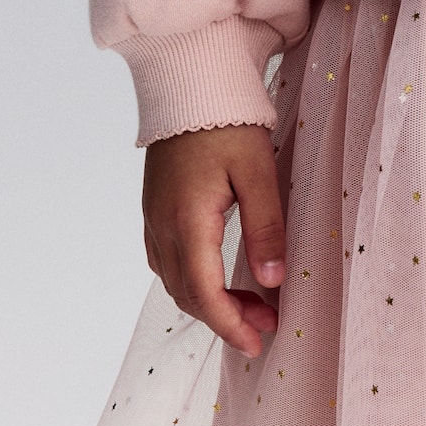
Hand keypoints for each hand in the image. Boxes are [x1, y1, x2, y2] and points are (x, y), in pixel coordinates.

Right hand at [142, 124, 286, 355]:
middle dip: (226, 318)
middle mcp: (162, 226)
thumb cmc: (227, 121)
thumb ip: (266, 228)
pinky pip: (167, 261)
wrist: (188, 82)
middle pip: (188, 294)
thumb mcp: (258, 171)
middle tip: (268, 323)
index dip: (231, 326)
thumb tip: (273, 282)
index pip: (205, 295)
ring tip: (252, 304)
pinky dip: (193, 281)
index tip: (259, 343)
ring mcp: (153, 218)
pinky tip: (218, 277)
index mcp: (187, 222)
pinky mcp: (154, 208)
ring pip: (175, 281)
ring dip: (209, 302)